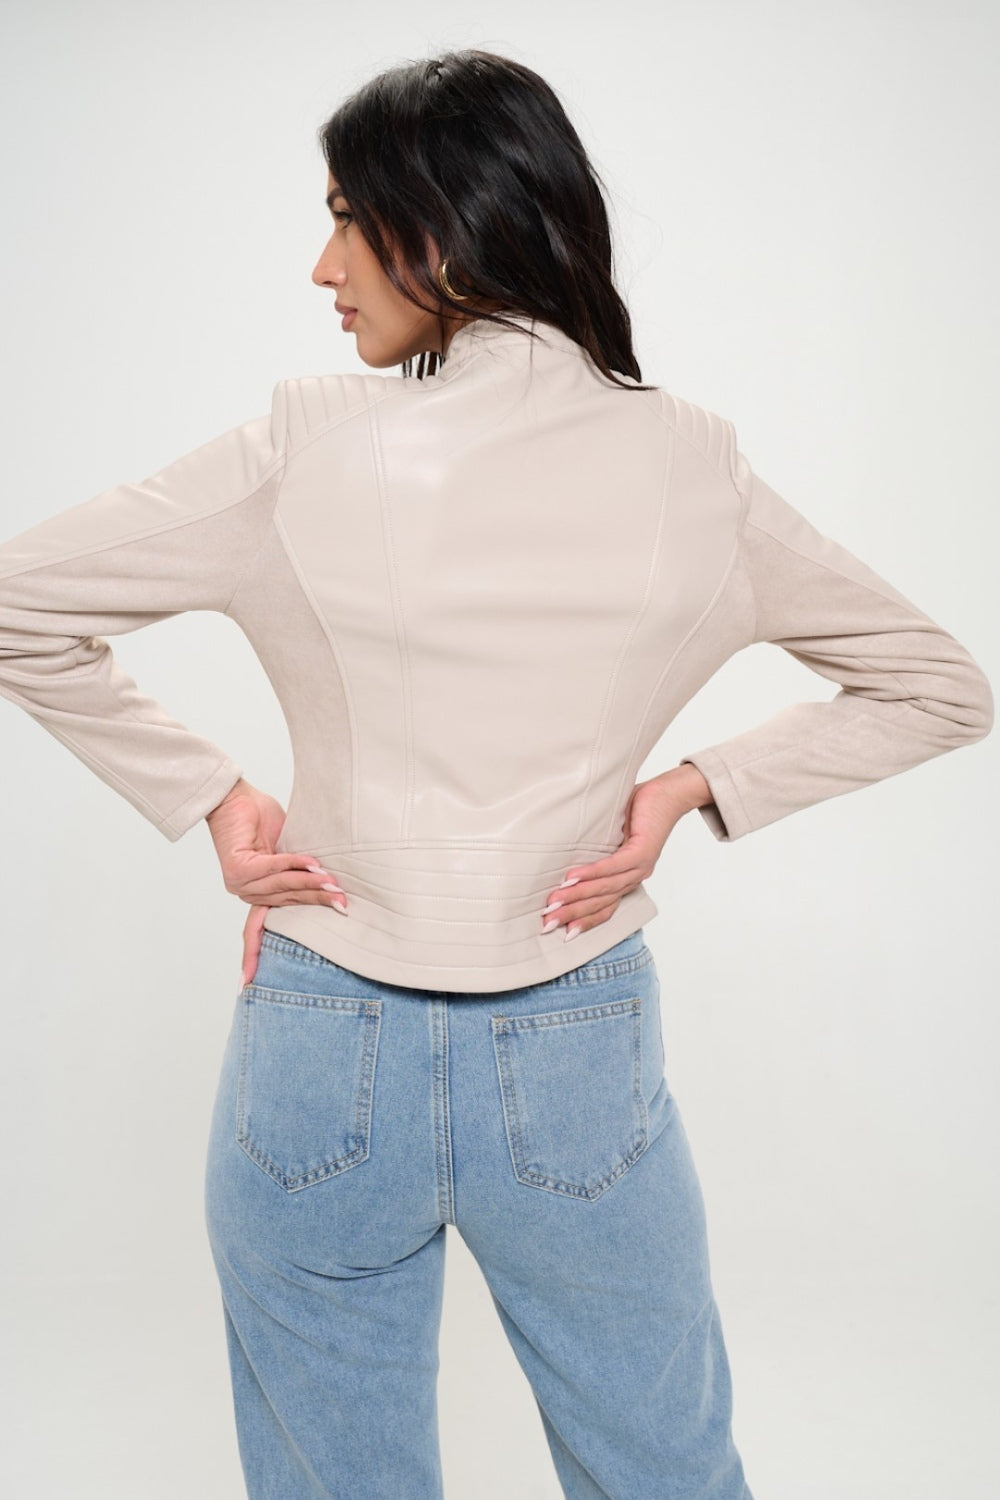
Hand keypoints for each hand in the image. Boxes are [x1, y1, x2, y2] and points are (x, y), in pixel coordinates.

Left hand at [204, 778, 347, 986]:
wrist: (233, 797)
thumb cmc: (259, 819)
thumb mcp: (286, 850)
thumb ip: (300, 871)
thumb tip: (330, 884)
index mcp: (256, 893)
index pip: (258, 929)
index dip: (254, 953)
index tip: (247, 982)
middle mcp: (245, 892)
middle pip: (288, 902)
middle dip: (318, 903)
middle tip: (345, 906)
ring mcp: (240, 883)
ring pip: (284, 887)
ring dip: (311, 884)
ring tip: (336, 884)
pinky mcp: (240, 868)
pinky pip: (274, 870)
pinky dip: (295, 865)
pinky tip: (313, 862)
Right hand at [539, 765, 711, 940]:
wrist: (670, 794)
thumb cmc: (638, 813)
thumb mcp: (611, 837)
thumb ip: (595, 852)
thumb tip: (564, 860)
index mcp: (627, 879)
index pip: (605, 909)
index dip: (583, 921)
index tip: (560, 931)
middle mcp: (634, 878)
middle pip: (601, 904)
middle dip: (572, 914)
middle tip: (547, 923)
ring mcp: (640, 867)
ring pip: (605, 888)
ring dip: (577, 896)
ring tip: (554, 901)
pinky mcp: (642, 851)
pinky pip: (613, 866)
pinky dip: (592, 873)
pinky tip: (573, 878)